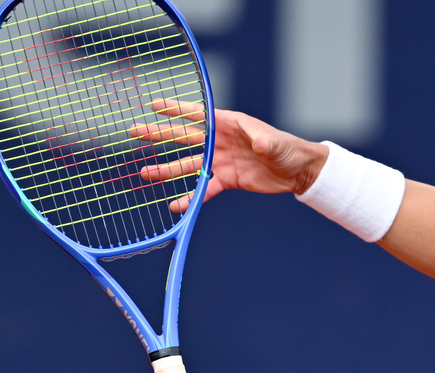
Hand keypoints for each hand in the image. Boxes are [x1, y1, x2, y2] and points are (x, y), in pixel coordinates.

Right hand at [132, 101, 327, 211]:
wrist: (298, 172)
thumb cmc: (288, 149)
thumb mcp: (276, 143)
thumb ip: (265, 142)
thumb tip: (259, 143)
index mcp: (229, 124)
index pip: (197, 114)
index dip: (176, 109)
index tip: (154, 105)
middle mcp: (220, 141)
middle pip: (184, 137)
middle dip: (160, 135)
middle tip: (136, 132)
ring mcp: (221, 161)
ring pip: (189, 165)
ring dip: (167, 170)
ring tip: (146, 174)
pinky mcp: (227, 180)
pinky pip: (204, 190)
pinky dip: (191, 198)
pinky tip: (176, 206)